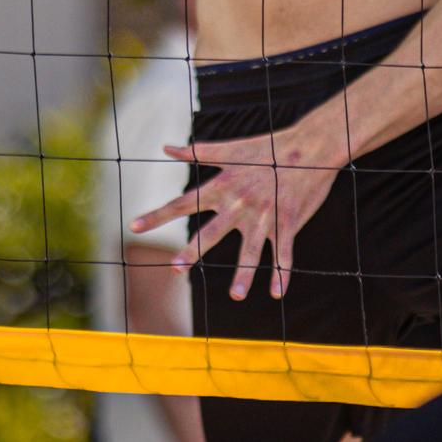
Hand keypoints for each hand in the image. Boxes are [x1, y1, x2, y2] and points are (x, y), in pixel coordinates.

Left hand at [131, 129, 340, 302]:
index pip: (183, 203)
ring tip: (237, 296)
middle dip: (193, 250)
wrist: (309, 146)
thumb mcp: (230, 149)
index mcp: (222, 186)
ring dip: (244, 273)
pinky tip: (277, 293)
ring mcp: (265, 215)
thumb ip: (196, 152)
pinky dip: (282, 273)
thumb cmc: (267, 148)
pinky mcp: (288, 222)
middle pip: (212, 231)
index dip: (157, 215)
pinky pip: (285, 252)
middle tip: (175, 268)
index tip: (133, 227)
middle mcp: (240, 203)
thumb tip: (166, 148)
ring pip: (252, 249)